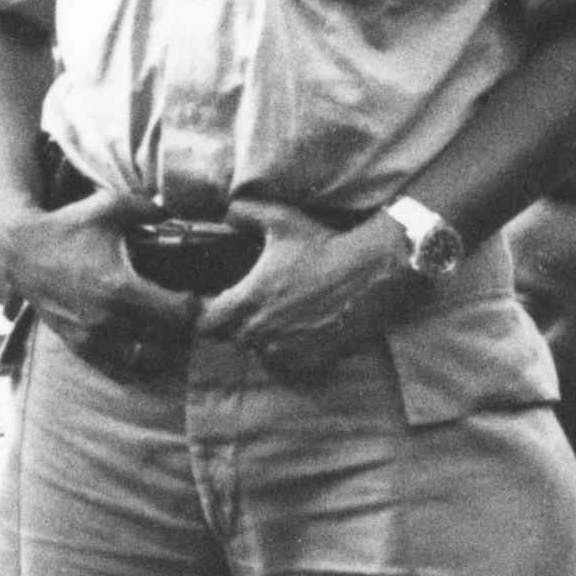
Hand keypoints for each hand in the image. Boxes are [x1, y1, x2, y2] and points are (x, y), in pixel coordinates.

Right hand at [0, 189, 195, 381]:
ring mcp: (91, 337)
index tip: (195, 294)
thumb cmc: (68, 225)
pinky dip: (136, 354)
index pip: (180, 315)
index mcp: (121, 288)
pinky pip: (120, 364)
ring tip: (164, 326)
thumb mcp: (111, 205)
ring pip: (146, 360)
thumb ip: (151, 209)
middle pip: (169, 341)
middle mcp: (107, 320)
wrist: (20, 250)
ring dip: (162, 346)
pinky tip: (141, 336)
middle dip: (182, 327)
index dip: (195, 306)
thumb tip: (179, 214)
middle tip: (184, 311)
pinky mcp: (78, 346)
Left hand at [197, 210, 428, 373]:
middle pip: (232, 338)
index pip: (205, 325)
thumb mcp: (280, 218)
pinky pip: (286, 363)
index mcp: (249, 301)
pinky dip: (288, 349)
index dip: (209, 313)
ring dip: (263, 337)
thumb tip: (226, 214)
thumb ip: (244, 212)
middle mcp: (262, 332)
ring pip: (259, 351)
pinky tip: (301, 328)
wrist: (369, 272)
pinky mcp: (310, 361)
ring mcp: (286, 350)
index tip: (219, 302)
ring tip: (280, 315)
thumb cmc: (323, 245)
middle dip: (238, 323)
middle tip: (256, 303)